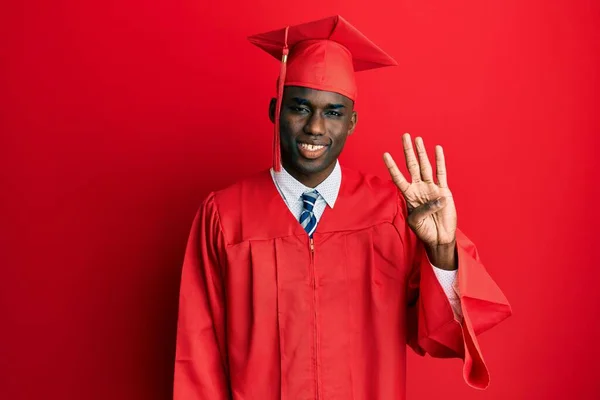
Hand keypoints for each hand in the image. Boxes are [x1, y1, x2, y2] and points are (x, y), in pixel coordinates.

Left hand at [383, 133, 456, 248]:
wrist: (439, 237)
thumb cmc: (424, 230)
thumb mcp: (415, 222)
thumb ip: (422, 210)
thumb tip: (437, 198)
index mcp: (408, 195)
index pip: (398, 177)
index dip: (392, 166)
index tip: (385, 154)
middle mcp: (419, 188)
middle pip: (412, 165)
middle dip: (407, 151)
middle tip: (404, 136)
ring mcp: (431, 187)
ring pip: (425, 166)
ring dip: (422, 152)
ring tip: (417, 139)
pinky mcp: (443, 190)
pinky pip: (441, 173)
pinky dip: (440, 161)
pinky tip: (437, 149)